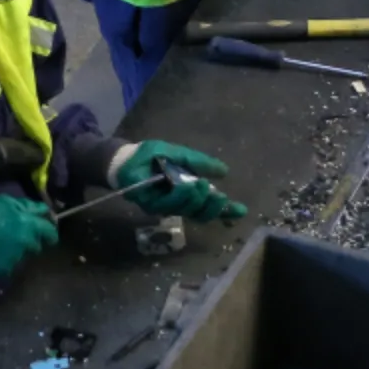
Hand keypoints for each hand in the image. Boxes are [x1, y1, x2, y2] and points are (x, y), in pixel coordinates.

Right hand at [0, 194, 57, 277]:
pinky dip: (3, 261)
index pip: (49, 231)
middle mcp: (25, 243)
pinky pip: (7, 265)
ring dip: (16, 251)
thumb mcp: (6, 202)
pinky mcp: (2, 269)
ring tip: (3, 246)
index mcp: (28, 225)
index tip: (49, 233)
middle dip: (31, 241)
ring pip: (22, 256)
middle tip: (19, 237)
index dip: (51, 232)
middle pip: (36, 246)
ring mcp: (14, 258)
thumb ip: (26, 207)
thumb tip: (42, 210)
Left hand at [114, 141, 246, 222]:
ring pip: (184, 209)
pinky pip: (165, 204)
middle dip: (210, 205)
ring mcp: (163, 205)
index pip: (209, 206)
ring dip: (193, 198)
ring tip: (198, 185)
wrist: (127, 156)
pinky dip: (176, 196)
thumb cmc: (153, 156)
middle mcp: (178, 203)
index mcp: (188, 193)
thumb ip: (200, 163)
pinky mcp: (148, 203)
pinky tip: (183, 186)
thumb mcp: (181, 155)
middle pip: (200, 214)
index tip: (241, 210)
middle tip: (215, 193)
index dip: (225, 210)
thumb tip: (224, 171)